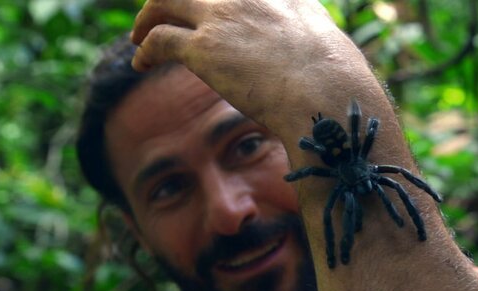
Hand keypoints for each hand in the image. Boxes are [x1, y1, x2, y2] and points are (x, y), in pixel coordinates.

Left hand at [130, 0, 368, 126]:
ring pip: (164, 2)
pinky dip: (144, 50)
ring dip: (147, 18)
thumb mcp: (326, 37)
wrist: (326, 94)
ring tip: (140, 35)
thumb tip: (314, 44)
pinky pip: (158, 39)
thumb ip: (308, 28)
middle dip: (171, 0)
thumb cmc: (337, 80)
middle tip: (164, 13)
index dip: (212, 1)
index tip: (204, 9)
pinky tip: (141, 63)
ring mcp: (221, 16)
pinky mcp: (203, 48)